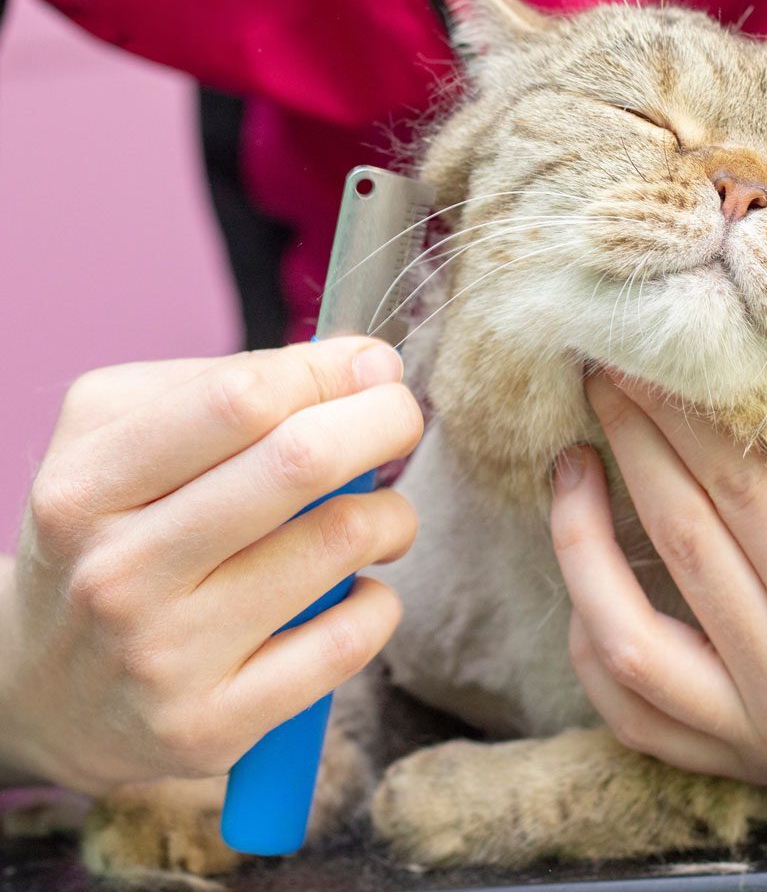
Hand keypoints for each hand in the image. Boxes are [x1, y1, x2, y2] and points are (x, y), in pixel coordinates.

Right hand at [0, 338, 422, 793]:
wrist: (42, 692)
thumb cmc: (109, 538)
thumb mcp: (116, 442)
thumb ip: (221, 388)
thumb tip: (355, 364)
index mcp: (88, 485)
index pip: (241, 399)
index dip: (330, 370)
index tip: (369, 366)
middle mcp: (119, 572)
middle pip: (301, 460)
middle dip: (384, 420)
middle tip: (401, 418)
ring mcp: (165, 657)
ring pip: (339, 543)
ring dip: (391, 514)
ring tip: (382, 516)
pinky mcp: (211, 725)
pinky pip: (347, 641)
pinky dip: (379, 602)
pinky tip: (358, 591)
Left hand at [549, 371, 766, 809]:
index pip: (743, 491)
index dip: (682, 413)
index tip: (641, 355)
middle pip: (682, 543)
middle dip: (631, 444)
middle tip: (602, 379)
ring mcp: (764, 740)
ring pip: (625, 644)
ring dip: (580, 548)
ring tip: (569, 470)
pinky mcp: (748, 763)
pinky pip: (635, 716)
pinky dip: (595, 647)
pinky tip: (587, 585)